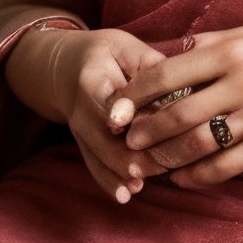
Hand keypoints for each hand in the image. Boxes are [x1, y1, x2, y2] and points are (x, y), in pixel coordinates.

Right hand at [5, 27, 168, 204]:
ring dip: (122, 173)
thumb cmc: (105, 54)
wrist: (65, 67)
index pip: (107, 102)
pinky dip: (109, 182)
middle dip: (131, 154)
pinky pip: (94, 167)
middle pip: (103, 138)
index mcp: (91, 80)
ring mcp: (80, 132)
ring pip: (99, 157)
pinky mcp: (84, 146)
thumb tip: (177, 87)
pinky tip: (126, 195)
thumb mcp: (124, 47)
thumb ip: (148, 66)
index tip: (141, 131)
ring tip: (145, 183)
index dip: (123, 117)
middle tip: (161, 164)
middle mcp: (81, 111)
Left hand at [105, 23, 242, 188]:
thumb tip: (170, 54)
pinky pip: (227, 166)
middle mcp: (240, 84)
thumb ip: (208, 42)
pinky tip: (183, 177)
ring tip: (145, 165)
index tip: (115, 109)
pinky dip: (199, 175)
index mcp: (229, 52)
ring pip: (198, 146)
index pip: (167, 75)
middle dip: (144, 133)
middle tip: (123, 143)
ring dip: (165, 159)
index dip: (135, 96)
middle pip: (177, 115)